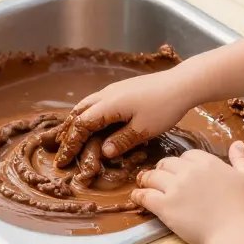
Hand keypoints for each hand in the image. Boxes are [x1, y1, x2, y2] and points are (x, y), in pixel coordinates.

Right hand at [55, 66, 193, 166]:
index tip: (63, 160)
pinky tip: (91, 120)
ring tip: (69, 135)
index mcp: (108, 105)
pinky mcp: (121, 89)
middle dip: (67, 132)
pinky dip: (86, 113)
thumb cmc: (165, 107)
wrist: (182, 83)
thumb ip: (122, 141)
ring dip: (75, 120)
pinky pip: (95, 102)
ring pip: (85, 105)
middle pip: (78, 112)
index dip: (70, 144)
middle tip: (61, 149)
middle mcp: (106, 95)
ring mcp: (113, 89)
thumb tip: (103, 152)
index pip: (81, 125)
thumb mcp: (144, 129)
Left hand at [130, 141, 243, 243]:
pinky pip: (145, 196)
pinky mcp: (165, 206)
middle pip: (168, 163)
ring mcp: (175, 188)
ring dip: (147, 179)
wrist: (236, 234)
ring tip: (145, 184)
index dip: (184, 163)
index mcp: (208, 163)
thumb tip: (237, 143)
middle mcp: (188, 172)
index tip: (182, 171)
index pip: (188, 155)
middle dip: (164, 169)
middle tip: (161, 178)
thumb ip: (241, 159)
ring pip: (153, 176)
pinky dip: (138, 195)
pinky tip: (136, 197)